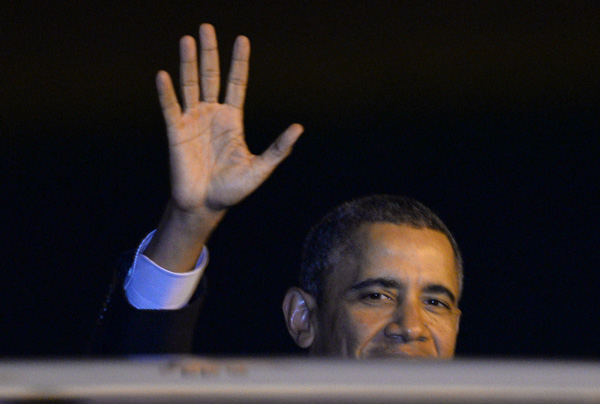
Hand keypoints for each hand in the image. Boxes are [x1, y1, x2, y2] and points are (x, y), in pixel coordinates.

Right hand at [146, 24, 302, 271]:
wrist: (205, 206)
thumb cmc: (232, 189)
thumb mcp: (260, 168)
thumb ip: (278, 149)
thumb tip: (299, 128)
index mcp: (232, 120)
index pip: (236, 83)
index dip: (239, 62)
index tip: (242, 39)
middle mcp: (212, 114)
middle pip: (210, 76)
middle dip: (209, 52)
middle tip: (206, 27)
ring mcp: (192, 121)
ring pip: (189, 85)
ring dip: (188, 63)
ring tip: (187, 40)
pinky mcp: (175, 132)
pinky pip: (170, 108)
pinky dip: (167, 93)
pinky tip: (164, 75)